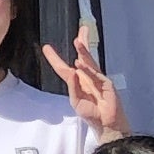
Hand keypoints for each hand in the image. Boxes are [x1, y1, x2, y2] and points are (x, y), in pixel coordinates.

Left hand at [38, 23, 125, 140]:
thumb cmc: (92, 115)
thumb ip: (73, 87)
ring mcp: (97, 79)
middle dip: (81, 43)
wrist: (107, 124)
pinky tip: (80, 62)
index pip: (64, 68)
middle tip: (81, 29)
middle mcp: (87, 77)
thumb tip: (71, 72)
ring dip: (84, 51)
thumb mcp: (76, 102)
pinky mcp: (106, 83)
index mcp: (77, 82)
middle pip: (82, 57)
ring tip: (78, 41)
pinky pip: (95, 74)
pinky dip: (88, 69)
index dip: (55, 58)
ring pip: (89, 61)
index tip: (46, 47)